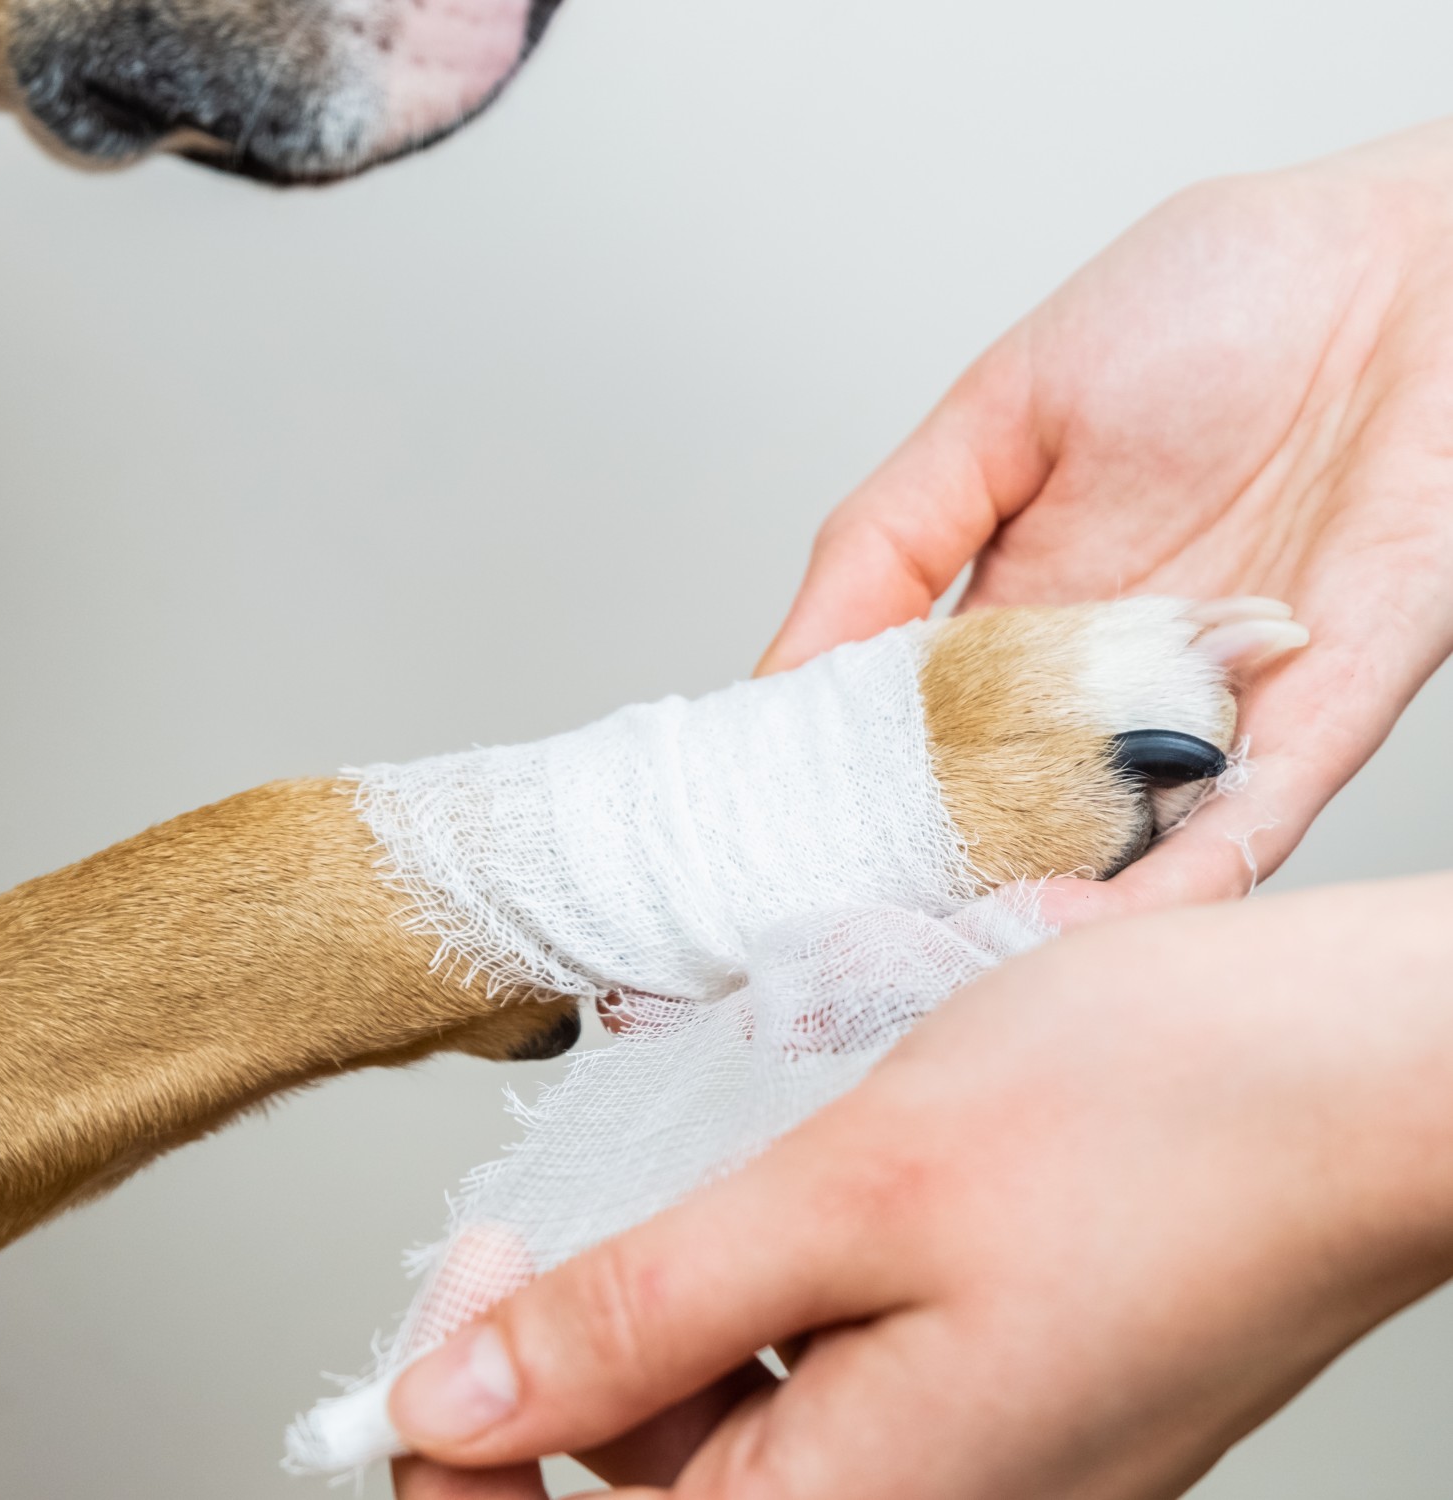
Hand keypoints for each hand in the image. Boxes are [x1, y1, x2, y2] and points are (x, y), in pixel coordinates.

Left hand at [388, 873, 1452, 1498]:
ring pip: (741, 1430)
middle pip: (658, 1494)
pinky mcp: (1008, 1396)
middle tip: (535, 1229)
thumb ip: (641, 1316)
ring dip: (675, 1323)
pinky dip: (771, 1297)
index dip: (462, 1461)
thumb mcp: (847, 1194)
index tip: (439, 1326)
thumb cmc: (1153, 1117)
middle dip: (566, 1369)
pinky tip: (795, 1204)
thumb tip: (459, 1405)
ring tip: (702, 1197)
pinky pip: (833, 1379)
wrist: (1361, 1074)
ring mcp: (981, 1467)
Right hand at [759, 122, 1452, 921]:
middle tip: (834, 944)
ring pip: (1113, 848)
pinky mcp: (1320, 718)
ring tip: (938, 957)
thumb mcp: (997, 409)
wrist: (1416, 267)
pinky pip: (1242, 823)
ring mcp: (1210, 710)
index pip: (914, 740)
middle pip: (1002, 815)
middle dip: (925, 885)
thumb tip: (777, 673)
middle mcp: (1108, 683)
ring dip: (1032, 910)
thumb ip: (886, 540)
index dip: (848, 802)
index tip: (772, 856)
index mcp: (1020, 614)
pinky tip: (1084, 924)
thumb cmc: (1220, 298)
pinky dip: (1168, 882)